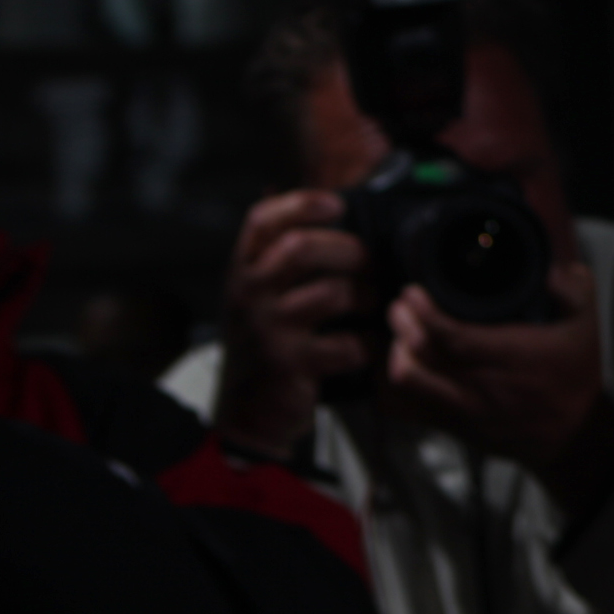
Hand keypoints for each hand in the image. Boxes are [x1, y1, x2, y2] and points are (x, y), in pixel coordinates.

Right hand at [213, 188, 370, 457]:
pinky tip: (364, 347)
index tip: (337, 203)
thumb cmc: (265, 344)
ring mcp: (267, 328)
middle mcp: (249, 293)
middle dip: (349, 250)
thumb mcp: (261, 294)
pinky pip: (346, 344)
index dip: (301, 203)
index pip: (263, 220)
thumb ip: (283, 255)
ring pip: (332, 293)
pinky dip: (366, 345)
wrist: (247, 410)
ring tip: (370, 306)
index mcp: (244, 270)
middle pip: (302, 248)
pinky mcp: (289, 363)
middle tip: (368, 263)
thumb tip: (326, 203)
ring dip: (365, 297)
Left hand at [382, 260, 613, 509]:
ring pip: (406, 383)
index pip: (451, 336)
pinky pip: (405, 408)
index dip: (423, 311)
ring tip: (402, 336)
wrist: (572, 435)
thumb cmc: (573, 379)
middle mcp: (480, 386)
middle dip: (400, 324)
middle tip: (402, 306)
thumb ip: (576, 291)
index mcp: (510, 358)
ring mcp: (462, 409)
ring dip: (395, 353)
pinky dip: (392, 385)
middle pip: (418, 356)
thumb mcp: (587, 329)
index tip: (414, 292)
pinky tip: (402, 366)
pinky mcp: (452, 426)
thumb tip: (552, 271)